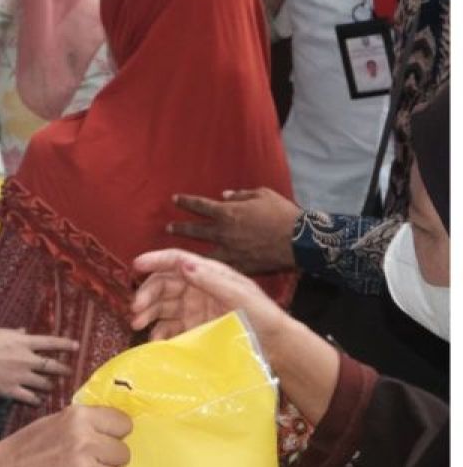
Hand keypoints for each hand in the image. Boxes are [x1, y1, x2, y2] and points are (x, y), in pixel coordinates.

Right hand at [0, 327, 77, 403]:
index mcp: (23, 342)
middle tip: (70, 372)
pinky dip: (36, 400)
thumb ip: (14, 333)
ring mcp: (21, 376)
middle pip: (51, 366)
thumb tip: (23, 332)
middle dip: (63, 369)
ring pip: (43, 383)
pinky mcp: (11, 390)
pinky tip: (39, 402)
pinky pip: (29, 398)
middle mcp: (27, 359)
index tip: (77, 346)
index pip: (50, 342)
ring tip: (53, 388)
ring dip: (50, 385)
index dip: (65, 344)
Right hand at [0, 404, 131, 466]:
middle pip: (123, 454)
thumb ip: (85, 423)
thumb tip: (118, 428)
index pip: (124, 424)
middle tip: (88, 464)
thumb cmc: (27, 446)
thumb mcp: (55, 421)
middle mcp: (84, 441)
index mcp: (78, 417)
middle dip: (108, 460)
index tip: (103, 441)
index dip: (115, 434)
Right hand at [130, 249, 337, 422]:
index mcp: (208, 273)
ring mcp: (192, 309)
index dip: (155, 260)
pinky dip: (158, 333)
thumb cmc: (262, 314)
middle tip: (136, 308)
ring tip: (138, 324)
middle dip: (147, 294)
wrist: (274, 344)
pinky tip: (154, 340)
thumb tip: (183, 264)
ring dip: (147, 313)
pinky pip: (169, 328)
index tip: (136, 265)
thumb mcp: (239, 294)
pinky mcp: (192, 329)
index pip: (176, 260)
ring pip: (161, 306)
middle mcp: (196, 288)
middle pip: (163, 285)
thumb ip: (211, 280)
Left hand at [168, 188, 299, 273]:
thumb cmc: (283, 213)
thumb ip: (241, 195)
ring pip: (201, 252)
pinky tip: (200, 271)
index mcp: (228, 212)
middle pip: (195, 230)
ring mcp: (229, 251)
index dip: (186, 202)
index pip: (199, 205)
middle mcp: (223, 232)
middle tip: (168, 227)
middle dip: (179, 228)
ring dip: (187, 252)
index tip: (174, 199)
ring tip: (177, 254)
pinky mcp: (238, 267)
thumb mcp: (262, 194)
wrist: (299, 240)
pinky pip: (219, 268)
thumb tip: (224, 195)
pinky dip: (209, 269)